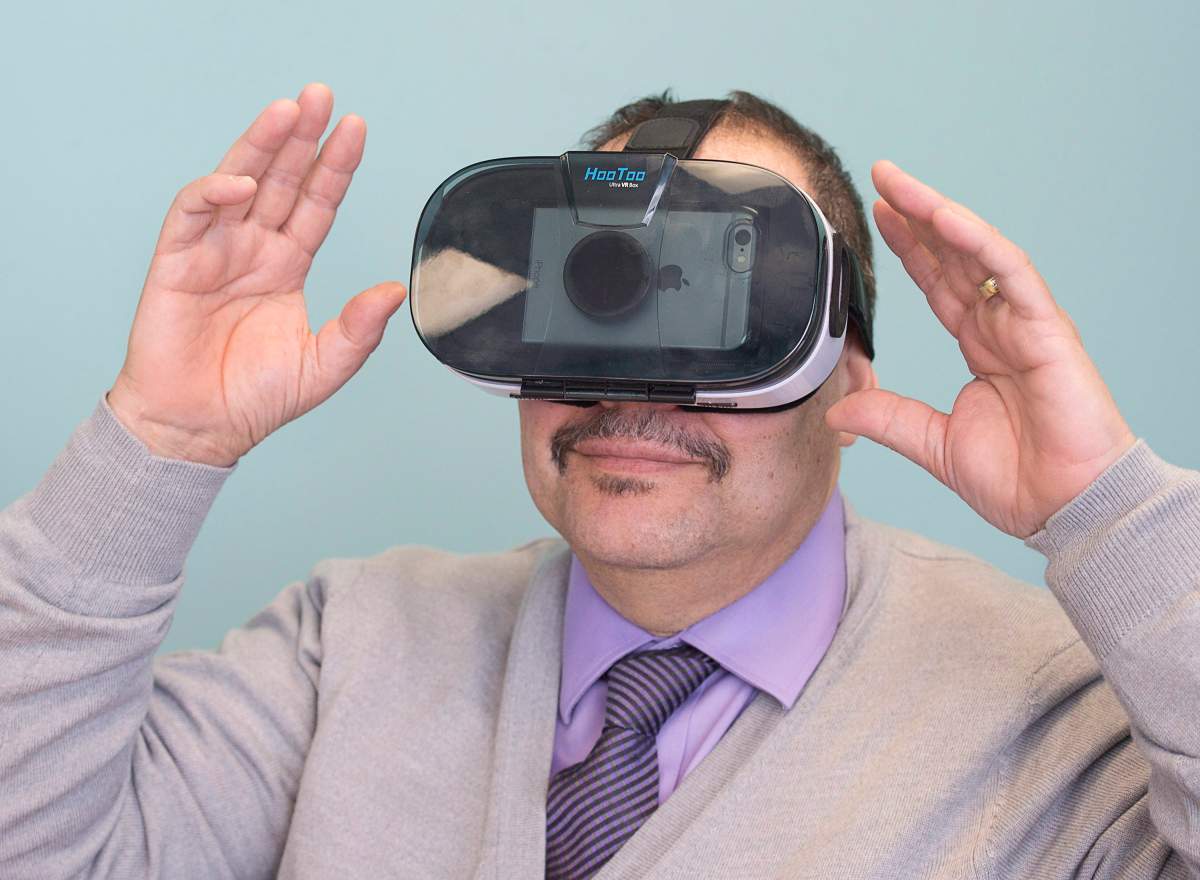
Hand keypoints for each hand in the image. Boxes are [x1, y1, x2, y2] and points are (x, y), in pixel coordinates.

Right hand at [106, 83, 406, 466]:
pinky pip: (192, 214)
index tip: (354, 129)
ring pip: (238, 182)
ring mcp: (214, 251)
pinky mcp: (175, 262)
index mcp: (287, 266)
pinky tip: (241, 181)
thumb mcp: (324, 366)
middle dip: (300, 138)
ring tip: (287, 111)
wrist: (200, 428)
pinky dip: (214, 192)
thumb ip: (359, 330)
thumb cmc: (255, 398)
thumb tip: (394, 292)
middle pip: (280, 180)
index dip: (334, 167)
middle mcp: (252, 249)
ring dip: (260, 145)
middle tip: (321, 96)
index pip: (315, 204)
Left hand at [824, 160, 1136, 538]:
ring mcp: (1026, 323)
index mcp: (980, 346)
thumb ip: (888, 420)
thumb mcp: (932, 444)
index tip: (878, 217)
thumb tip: (837, 411)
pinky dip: (977, 243)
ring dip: (938, 214)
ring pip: (979, 252)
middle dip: (916, 215)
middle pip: (953, 256)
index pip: (938, 284)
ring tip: (900, 185)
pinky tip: (944, 218)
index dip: (908, 250)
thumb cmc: (1019, 481)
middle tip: (881, 178)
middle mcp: (1002, 326)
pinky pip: (1010, 273)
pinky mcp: (1048, 329)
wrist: (1064, 510)